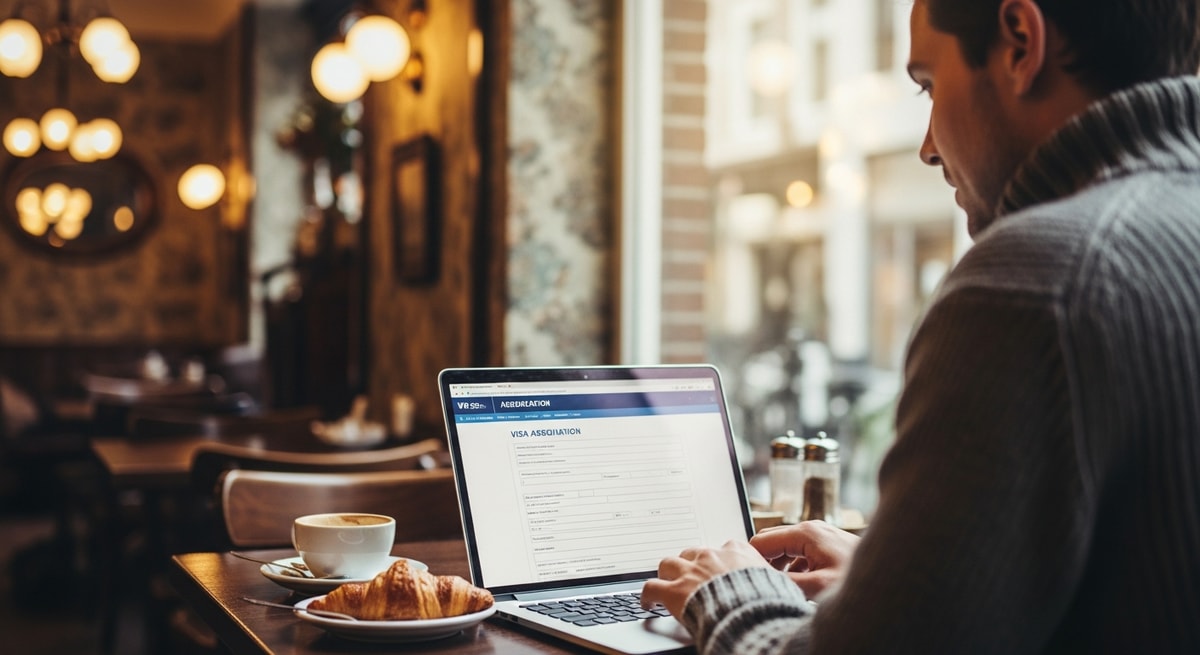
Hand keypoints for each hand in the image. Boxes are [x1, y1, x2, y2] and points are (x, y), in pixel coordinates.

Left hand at [641, 540, 770, 617]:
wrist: (750, 614)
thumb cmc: (769, 603)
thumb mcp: (779, 587)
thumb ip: (773, 583)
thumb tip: (786, 592)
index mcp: (738, 552)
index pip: (725, 548)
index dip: (720, 561)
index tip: (720, 569)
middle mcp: (711, 556)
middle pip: (693, 552)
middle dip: (690, 563)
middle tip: (690, 576)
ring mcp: (690, 572)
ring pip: (668, 563)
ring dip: (668, 573)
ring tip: (666, 583)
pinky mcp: (674, 591)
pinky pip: (651, 587)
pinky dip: (647, 595)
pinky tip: (647, 603)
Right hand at [750, 520, 859, 597]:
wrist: (893, 577)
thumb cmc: (862, 580)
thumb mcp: (818, 586)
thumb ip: (785, 582)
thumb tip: (760, 581)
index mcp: (806, 532)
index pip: (761, 540)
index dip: (750, 559)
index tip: (744, 578)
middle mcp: (812, 529)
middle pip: (771, 542)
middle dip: (763, 563)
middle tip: (760, 585)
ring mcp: (821, 537)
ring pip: (785, 550)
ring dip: (779, 568)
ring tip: (779, 588)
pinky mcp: (828, 547)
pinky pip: (800, 555)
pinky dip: (794, 570)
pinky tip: (800, 588)